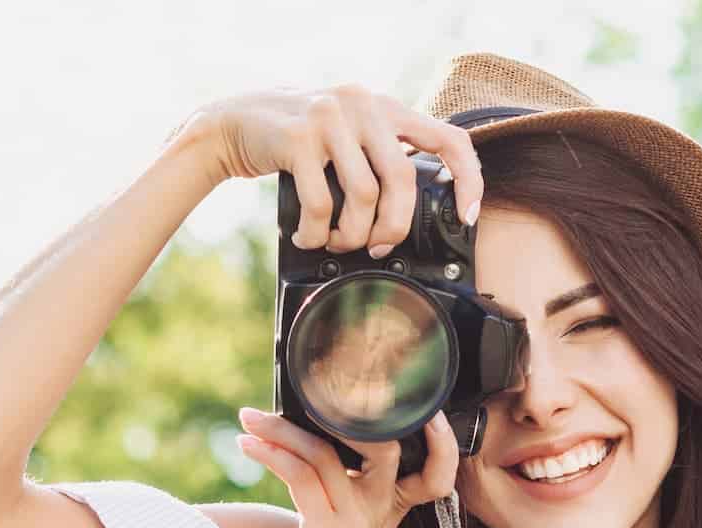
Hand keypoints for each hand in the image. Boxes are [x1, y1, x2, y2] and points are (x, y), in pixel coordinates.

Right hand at [192, 82, 483, 254]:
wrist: (233, 124)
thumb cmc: (297, 141)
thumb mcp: (348, 134)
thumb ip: (380, 154)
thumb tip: (412, 211)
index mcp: (385, 107)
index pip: (449, 137)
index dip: (467, 180)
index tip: (467, 215)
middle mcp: (364, 105)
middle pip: (402, 181)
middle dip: (393, 228)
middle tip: (378, 248)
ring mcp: (330, 119)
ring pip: (363, 197)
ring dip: (351, 235)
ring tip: (336, 244)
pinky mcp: (298, 139)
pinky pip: (321, 203)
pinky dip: (317, 233)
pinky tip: (308, 236)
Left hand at [235, 406, 461, 527]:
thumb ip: (342, 489)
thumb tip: (309, 444)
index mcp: (391, 507)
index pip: (437, 470)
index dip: (438, 440)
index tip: (407, 410)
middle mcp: (380, 510)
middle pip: (383, 442)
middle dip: (339, 411)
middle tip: (298, 394)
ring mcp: (356, 520)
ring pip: (326, 452)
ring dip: (281, 429)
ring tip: (250, 418)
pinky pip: (301, 476)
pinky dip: (271, 454)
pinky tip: (250, 446)